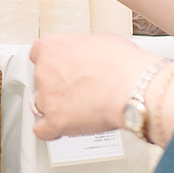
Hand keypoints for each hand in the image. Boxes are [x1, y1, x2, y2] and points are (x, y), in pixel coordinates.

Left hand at [28, 34, 156, 139]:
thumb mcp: (101, 41)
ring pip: (40, 105)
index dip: (52, 64)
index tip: (60, 68)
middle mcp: (44, 72)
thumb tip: (87, 54)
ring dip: (55, 108)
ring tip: (77, 109)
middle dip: (57, 86)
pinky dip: (51, 131)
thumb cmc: (124, 65)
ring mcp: (47, 98)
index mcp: (52, 48)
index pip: (38, 54)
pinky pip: (42, 130)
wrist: (135, 89)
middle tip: (78, 89)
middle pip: (40, 81)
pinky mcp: (55, 121)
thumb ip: (82, 49)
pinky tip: (61, 128)